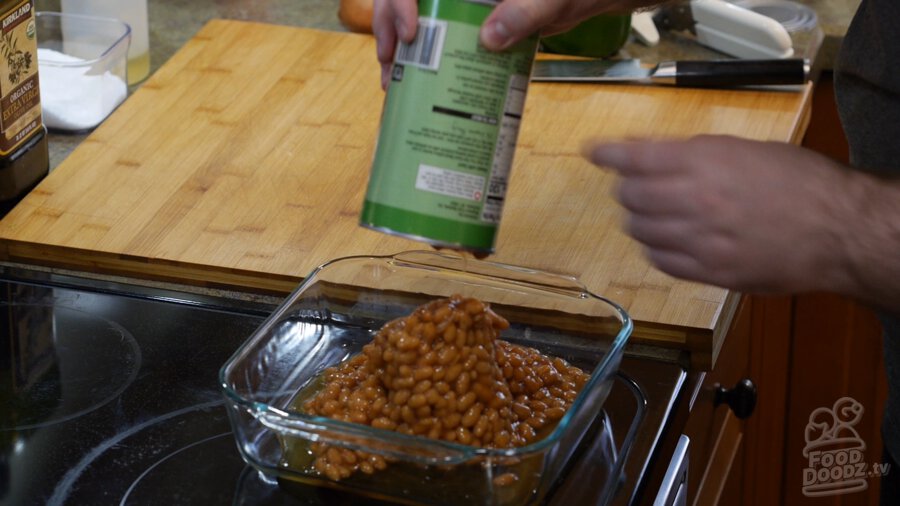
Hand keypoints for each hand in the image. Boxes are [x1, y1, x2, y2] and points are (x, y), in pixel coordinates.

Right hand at [372, 0, 650, 87]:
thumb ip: (525, 12)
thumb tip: (489, 39)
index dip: (399, 1)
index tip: (412, 32)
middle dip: (387, 28)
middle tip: (390, 65)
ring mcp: (455, 2)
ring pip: (410, 16)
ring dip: (395, 47)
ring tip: (391, 81)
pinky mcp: (463, 23)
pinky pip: (430, 36)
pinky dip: (417, 59)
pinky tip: (410, 84)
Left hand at [583, 135, 857, 294]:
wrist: (840, 231)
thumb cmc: (799, 182)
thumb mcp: (745, 150)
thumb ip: (694, 154)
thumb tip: (647, 154)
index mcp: (706, 161)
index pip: (636, 158)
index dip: (608, 154)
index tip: (594, 152)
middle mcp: (696, 200)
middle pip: (630, 196)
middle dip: (627, 189)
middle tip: (635, 188)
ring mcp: (701, 240)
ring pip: (640, 230)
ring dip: (639, 220)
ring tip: (655, 215)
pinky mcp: (710, 273)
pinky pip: (661, 262)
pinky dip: (655, 249)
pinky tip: (667, 241)